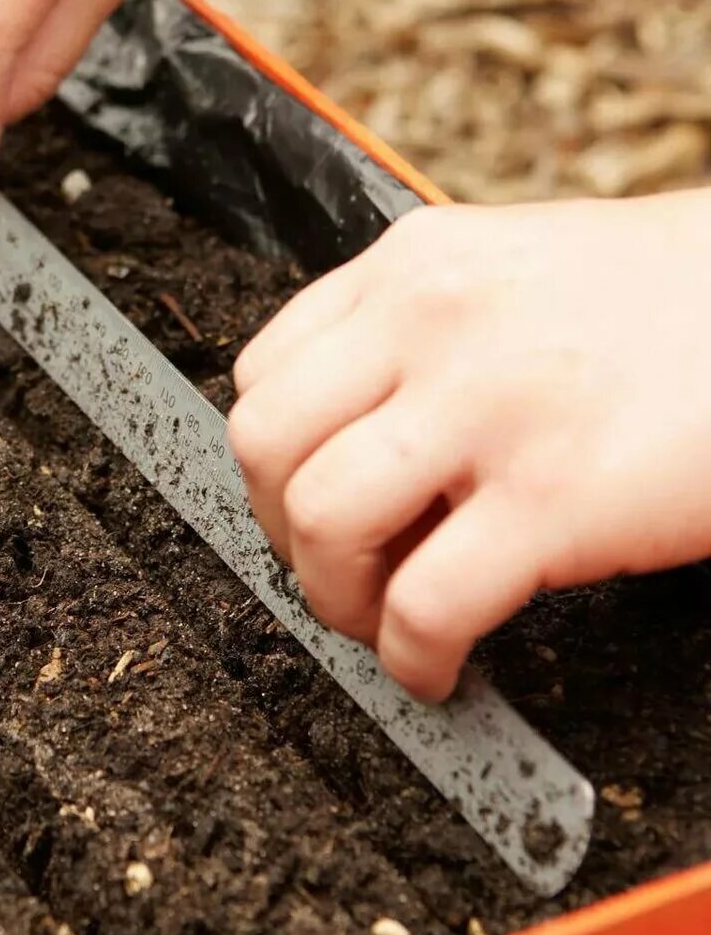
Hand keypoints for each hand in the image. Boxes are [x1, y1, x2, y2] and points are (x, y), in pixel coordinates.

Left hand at [228, 189, 710, 701]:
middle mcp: (432, 324)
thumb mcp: (517, 273)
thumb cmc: (673, 304)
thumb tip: (353, 443)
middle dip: (281, 530)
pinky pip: (423, 606)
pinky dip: (410, 659)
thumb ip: (423, 338)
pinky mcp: (557, 498)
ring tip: (381, 619)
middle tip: (336, 567)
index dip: (273, 463)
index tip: (303, 502)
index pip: (265, 372)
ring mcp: (490, 408)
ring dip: (335, 597)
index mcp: (415, 267)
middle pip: (266, 444)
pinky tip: (437, 666)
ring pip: (321, 521)